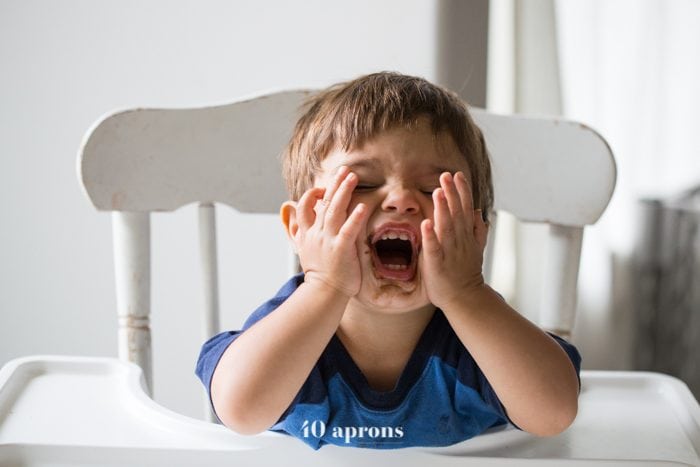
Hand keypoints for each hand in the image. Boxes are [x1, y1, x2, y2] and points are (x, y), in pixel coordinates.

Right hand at [291, 167, 367, 297]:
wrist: (323, 294)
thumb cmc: (320, 275)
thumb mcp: (305, 251)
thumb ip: (301, 234)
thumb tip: (295, 222)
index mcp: (308, 234)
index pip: (304, 207)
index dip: (312, 194)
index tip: (323, 187)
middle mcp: (316, 234)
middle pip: (323, 203)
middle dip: (334, 184)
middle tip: (344, 169)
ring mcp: (327, 241)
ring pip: (334, 210)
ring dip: (343, 192)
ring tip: (353, 177)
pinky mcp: (340, 249)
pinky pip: (348, 230)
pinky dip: (355, 217)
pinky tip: (363, 206)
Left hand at [419, 171, 487, 309]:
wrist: (465, 299)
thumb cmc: (466, 274)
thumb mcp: (476, 250)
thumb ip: (477, 230)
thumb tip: (479, 212)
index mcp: (466, 236)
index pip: (465, 209)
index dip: (462, 192)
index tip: (458, 175)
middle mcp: (459, 241)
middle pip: (456, 214)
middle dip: (452, 194)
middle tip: (446, 175)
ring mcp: (449, 252)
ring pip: (446, 227)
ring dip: (442, 209)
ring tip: (437, 192)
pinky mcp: (437, 264)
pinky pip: (433, 249)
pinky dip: (430, 236)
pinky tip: (426, 223)